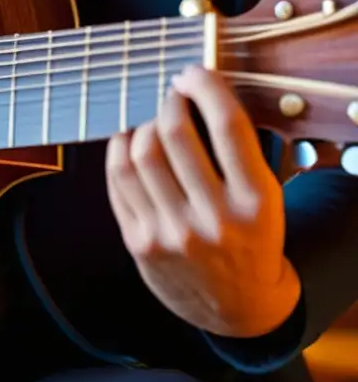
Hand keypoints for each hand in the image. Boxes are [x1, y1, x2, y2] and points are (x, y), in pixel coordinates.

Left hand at [105, 65, 300, 337]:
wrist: (239, 307)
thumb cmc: (251, 238)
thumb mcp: (264, 199)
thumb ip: (235, 152)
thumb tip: (191, 92)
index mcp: (255, 203)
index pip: (227, 126)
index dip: (206, 87)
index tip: (194, 74)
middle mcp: (212, 220)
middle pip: (174, 134)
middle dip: (168, 102)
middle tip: (171, 95)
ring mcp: (171, 233)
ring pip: (138, 154)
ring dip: (142, 125)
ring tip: (151, 121)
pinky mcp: (139, 243)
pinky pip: (117, 181)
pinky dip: (119, 151)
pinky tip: (128, 142)